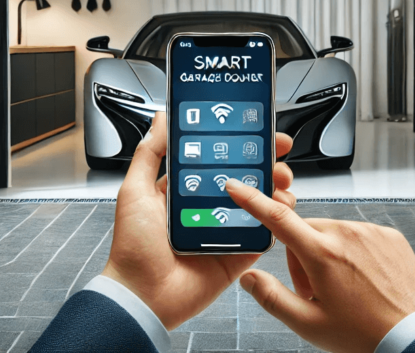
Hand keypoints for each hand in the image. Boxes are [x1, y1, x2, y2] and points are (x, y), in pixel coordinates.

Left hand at [101, 111, 295, 329]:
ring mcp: (225, 230)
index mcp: (186, 189)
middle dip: (265, 160)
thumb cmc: (133, 247)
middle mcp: (208, 206)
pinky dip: (276, 220)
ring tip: (282, 178)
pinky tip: (281, 207)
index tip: (255, 128)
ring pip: (258, 202)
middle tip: (278, 150)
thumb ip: (150, 153)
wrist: (141, 296)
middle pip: (244, 176)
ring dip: (275, 187)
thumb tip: (161, 118)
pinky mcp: (237, 255)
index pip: (218, 157)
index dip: (238, 142)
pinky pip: (262, 235)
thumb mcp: (135, 190)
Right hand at [226, 179, 414, 352]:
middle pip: (305, 233)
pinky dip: (354, 253)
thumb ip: (272, 298)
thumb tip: (248, 277)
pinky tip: (364, 281)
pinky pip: (358, 235)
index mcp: (321, 253)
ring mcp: (369, 232)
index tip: (236, 186)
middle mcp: (345, 234)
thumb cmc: (365, 336)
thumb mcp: (310, 326)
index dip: (252, 200)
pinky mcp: (389, 235)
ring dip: (329, 254)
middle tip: (317, 291)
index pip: (277, 218)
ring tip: (345, 290)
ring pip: (332, 234)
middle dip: (302, 256)